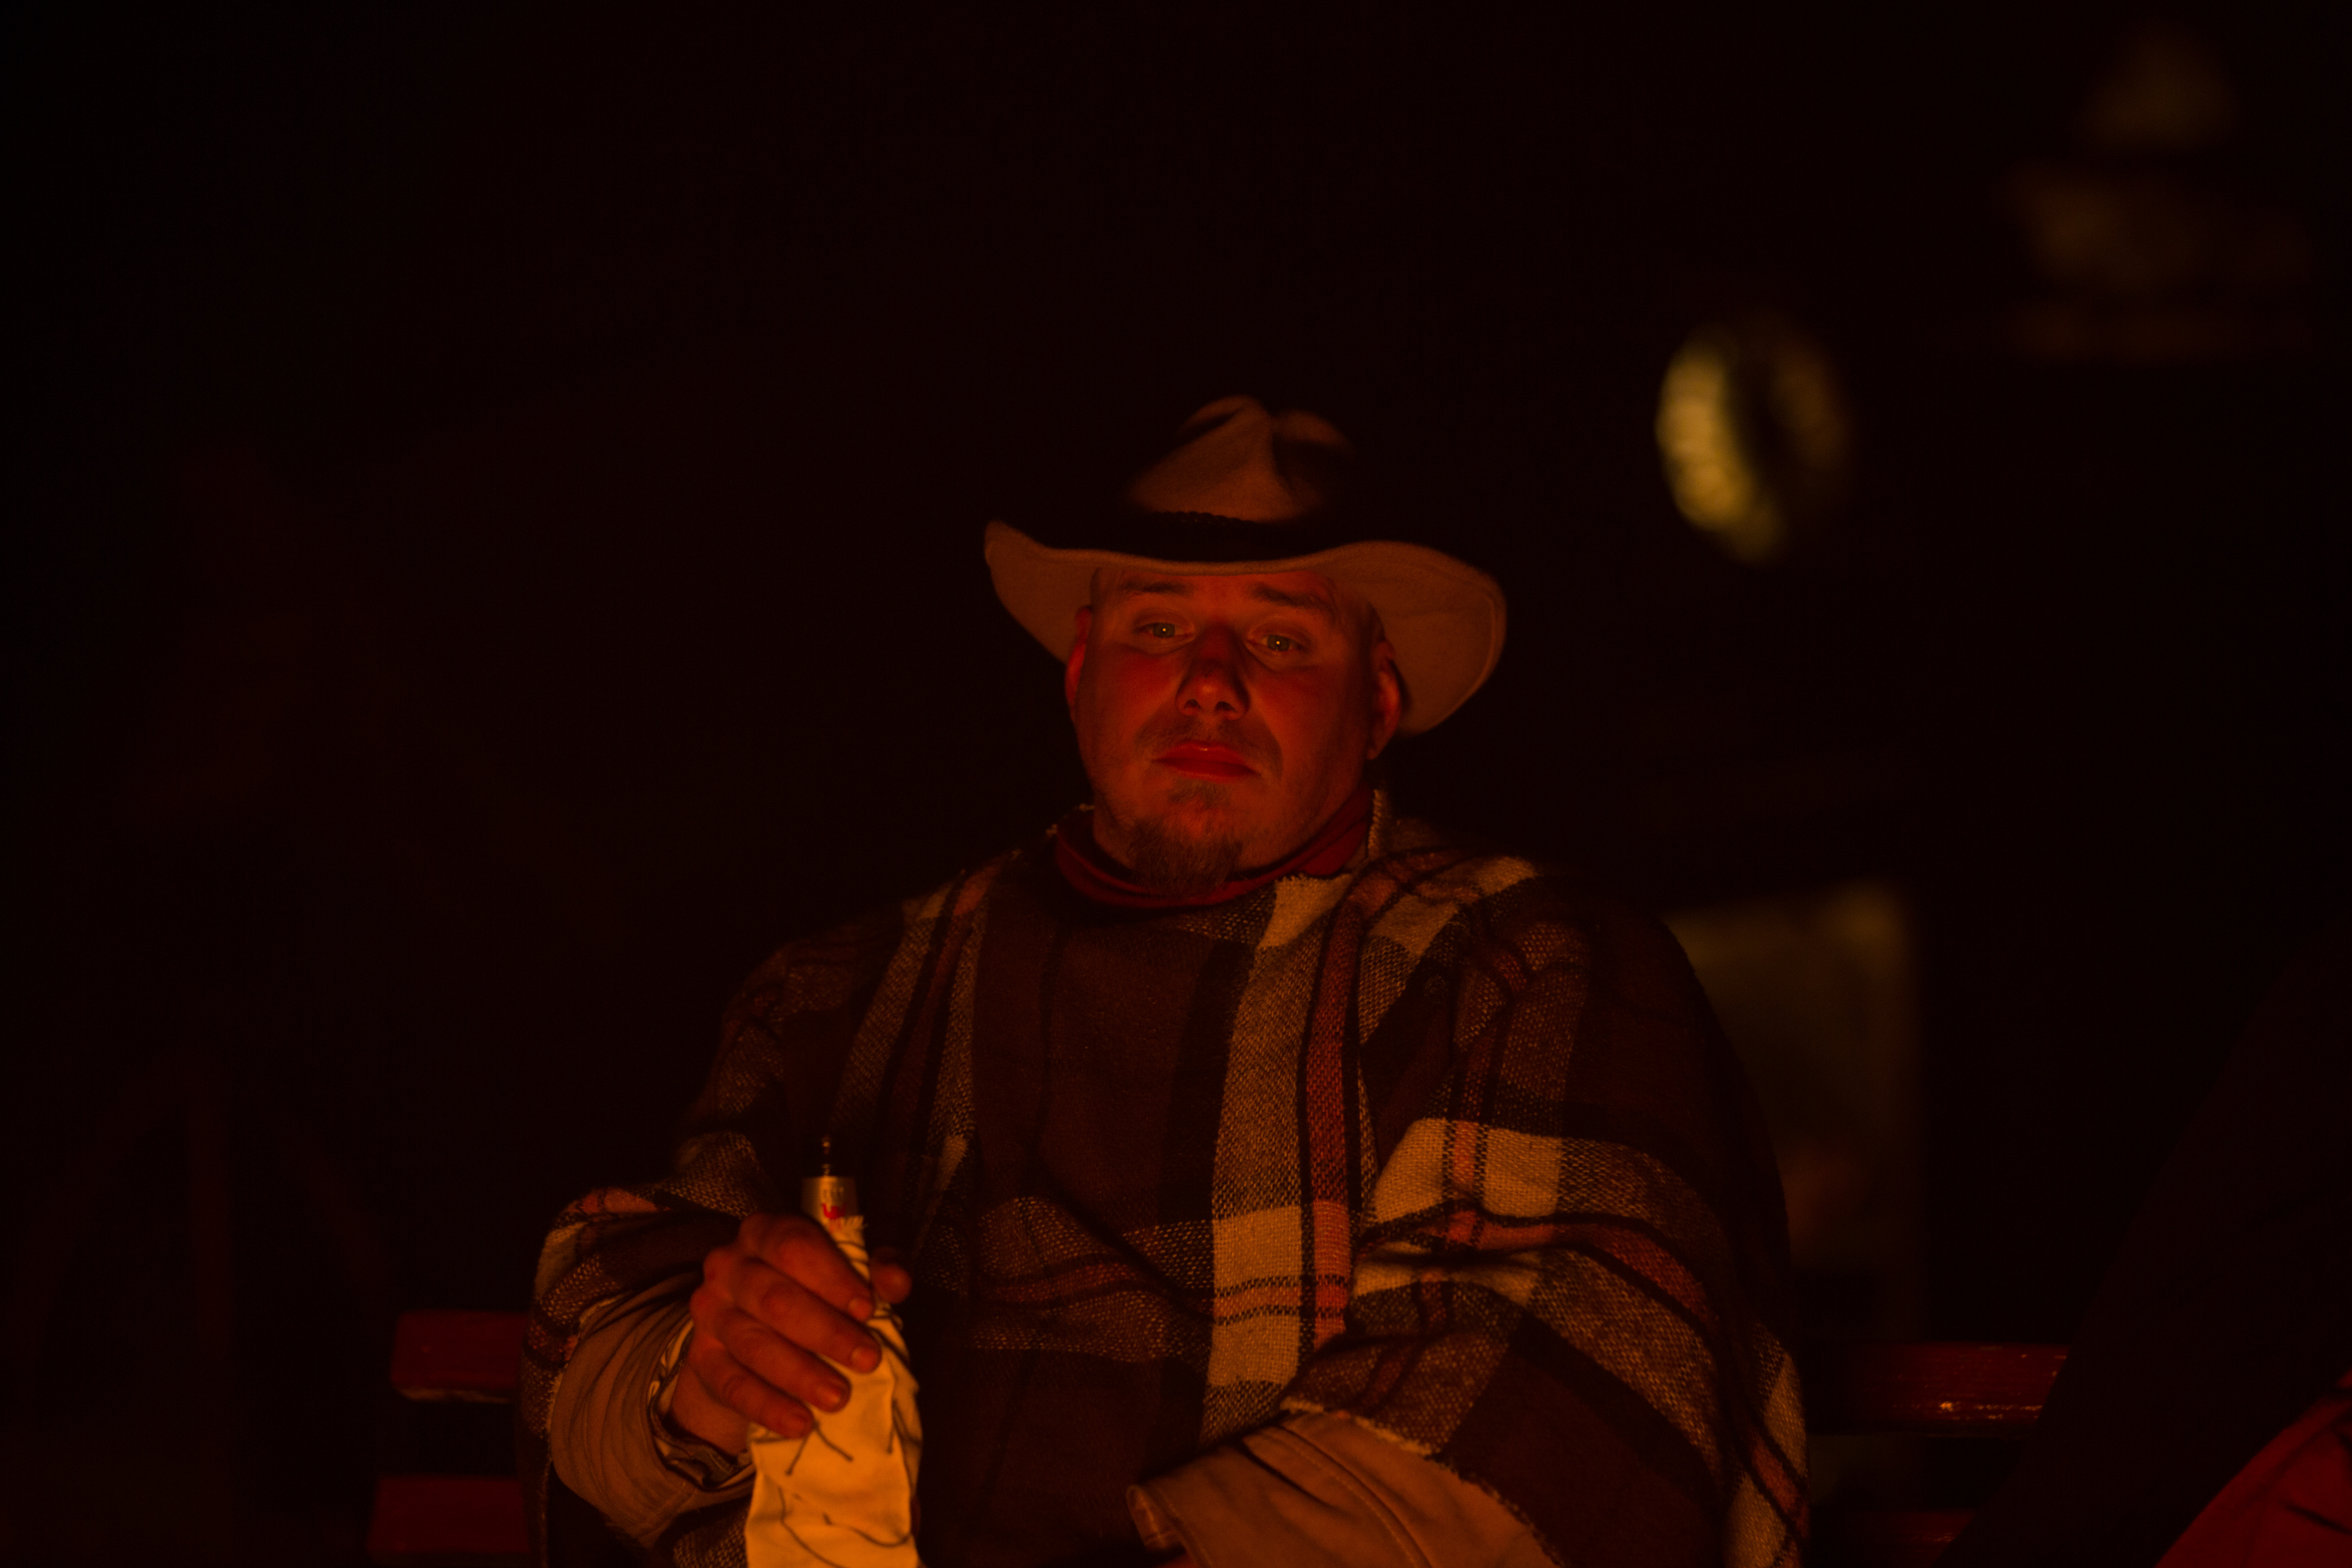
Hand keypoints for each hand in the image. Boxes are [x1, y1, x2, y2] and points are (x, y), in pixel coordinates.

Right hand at [670, 1212, 913, 1449]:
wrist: (750, 1329)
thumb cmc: (812, 1289)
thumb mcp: (849, 1270)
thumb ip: (877, 1268)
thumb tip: (895, 1283)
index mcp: (765, 1232)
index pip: (794, 1246)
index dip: (832, 1278)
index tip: (868, 1309)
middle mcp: (729, 1265)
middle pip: (775, 1298)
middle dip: (825, 1332)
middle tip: (867, 1360)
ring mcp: (710, 1312)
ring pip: (753, 1343)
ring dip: (799, 1374)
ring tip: (838, 1398)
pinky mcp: (701, 1357)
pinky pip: (731, 1384)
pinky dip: (767, 1406)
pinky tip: (799, 1423)